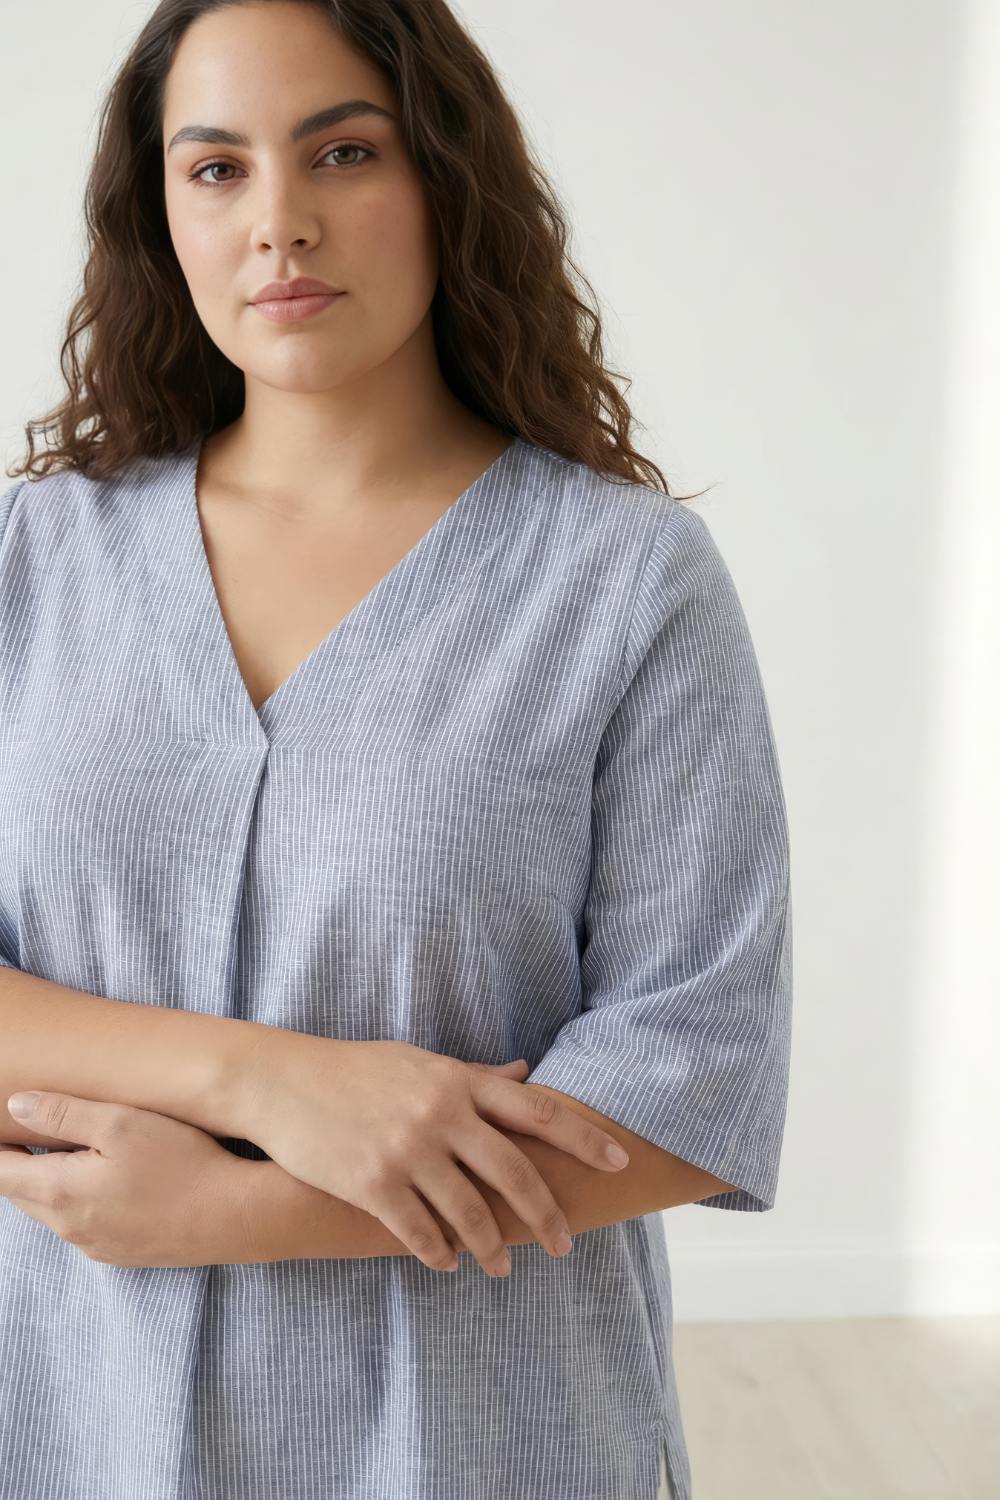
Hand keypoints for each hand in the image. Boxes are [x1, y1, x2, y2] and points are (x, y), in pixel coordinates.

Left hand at [0, 1091, 249, 1267]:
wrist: (235, 1215)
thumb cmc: (182, 1161)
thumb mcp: (122, 1122)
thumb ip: (63, 1113)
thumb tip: (15, 1105)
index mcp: (60, 1192)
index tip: (0, 1128)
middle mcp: (69, 1228)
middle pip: (23, 1193)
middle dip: (20, 1162)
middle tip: (31, 1129)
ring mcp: (95, 1246)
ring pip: (53, 1209)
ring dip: (52, 1181)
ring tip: (74, 1148)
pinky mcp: (120, 1253)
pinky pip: (83, 1224)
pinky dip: (81, 1200)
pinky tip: (112, 1178)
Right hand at [239, 1038, 629, 1277]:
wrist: (281, 1082)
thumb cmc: (357, 1071)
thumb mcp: (420, 1062)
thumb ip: (475, 1074)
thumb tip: (525, 1072)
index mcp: (457, 1080)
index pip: (538, 1110)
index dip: (584, 1138)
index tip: (620, 1161)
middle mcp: (440, 1114)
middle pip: (514, 1172)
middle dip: (546, 1214)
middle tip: (565, 1244)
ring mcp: (407, 1151)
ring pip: (470, 1213)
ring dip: (492, 1246)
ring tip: (502, 1266)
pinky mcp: (373, 1184)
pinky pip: (420, 1233)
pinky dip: (439, 1254)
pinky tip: (447, 1264)